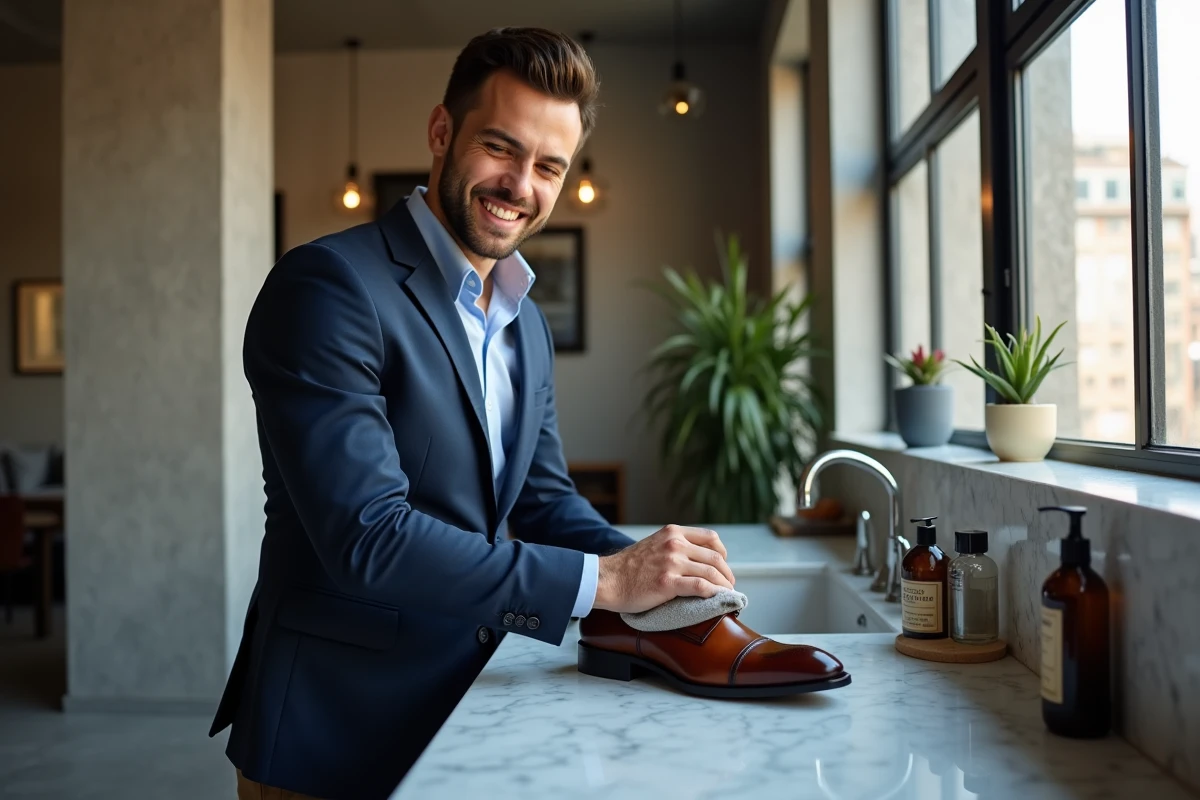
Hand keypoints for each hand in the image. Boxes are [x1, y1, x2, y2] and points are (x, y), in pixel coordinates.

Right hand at [593, 525, 735, 613]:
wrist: (608, 580)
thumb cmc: (629, 567)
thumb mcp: (654, 544)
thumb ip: (674, 545)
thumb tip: (696, 558)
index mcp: (673, 532)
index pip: (711, 537)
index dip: (722, 553)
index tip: (722, 565)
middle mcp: (675, 544)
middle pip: (715, 557)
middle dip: (726, 573)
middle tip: (729, 585)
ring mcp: (672, 563)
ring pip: (711, 572)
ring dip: (723, 585)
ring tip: (726, 594)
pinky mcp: (668, 583)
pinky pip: (700, 587)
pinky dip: (713, 593)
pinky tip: (716, 599)